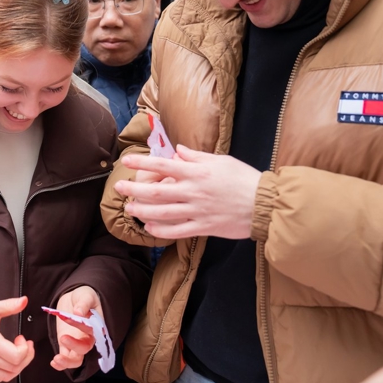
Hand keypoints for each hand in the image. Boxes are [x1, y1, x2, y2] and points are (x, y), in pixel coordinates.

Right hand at [0, 297, 34, 382]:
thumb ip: (10, 305)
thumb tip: (24, 300)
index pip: (16, 356)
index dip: (25, 349)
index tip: (23, 339)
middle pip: (13, 367)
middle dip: (25, 357)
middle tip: (24, 346)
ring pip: (5, 376)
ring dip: (16, 367)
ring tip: (16, 354)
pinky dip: (4, 373)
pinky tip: (5, 361)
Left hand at [51, 287, 100, 371]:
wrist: (76, 298)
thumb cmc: (85, 297)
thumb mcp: (86, 296)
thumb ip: (83, 304)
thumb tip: (78, 312)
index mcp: (96, 327)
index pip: (91, 331)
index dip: (82, 327)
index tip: (71, 316)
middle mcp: (88, 338)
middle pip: (85, 349)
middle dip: (75, 346)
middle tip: (63, 338)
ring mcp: (77, 342)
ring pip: (76, 359)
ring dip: (67, 361)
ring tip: (56, 359)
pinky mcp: (66, 344)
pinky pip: (65, 356)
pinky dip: (60, 363)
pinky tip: (53, 362)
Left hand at [117, 144, 260, 239]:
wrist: (264, 204)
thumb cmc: (244, 179)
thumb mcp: (221, 161)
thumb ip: (197, 157)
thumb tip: (177, 151)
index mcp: (197, 173)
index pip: (163, 166)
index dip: (142, 163)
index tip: (126, 160)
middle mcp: (193, 192)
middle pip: (157, 192)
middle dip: (134, 190)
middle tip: (118, 188)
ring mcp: (197, 211)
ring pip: (163, 213)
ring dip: (142, 211)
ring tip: (128, 209)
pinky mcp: (203, 227)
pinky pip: (178, 231)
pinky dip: (161, 230)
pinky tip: (149, 228)